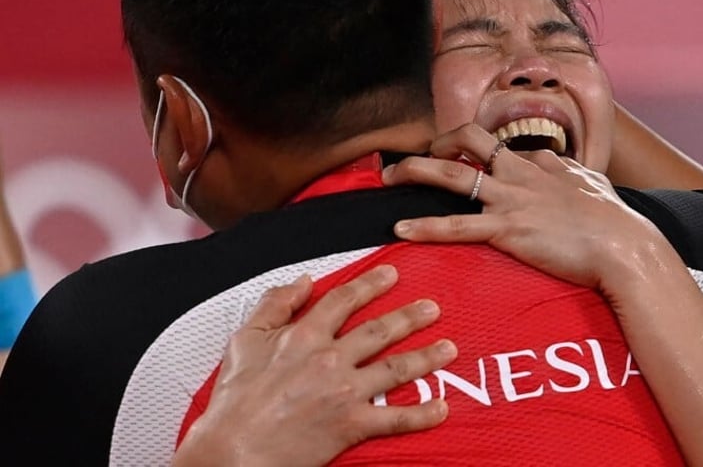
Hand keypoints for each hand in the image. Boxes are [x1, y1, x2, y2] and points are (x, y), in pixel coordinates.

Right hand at [173, 266, 457, 466]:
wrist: (233, 450)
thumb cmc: (235, 400)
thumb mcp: (244, 339)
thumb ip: (274, 303)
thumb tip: (304, 281)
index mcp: (305, 334)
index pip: (345, 300)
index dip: (371, 284)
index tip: (392, 274)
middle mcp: (330, 357)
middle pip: (379, 330)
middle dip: (410, 316)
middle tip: (433, 307)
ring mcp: (344, 391)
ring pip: (395, 368)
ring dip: (426, 356)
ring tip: (449, 348)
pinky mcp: (351, 424)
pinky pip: (394, 417)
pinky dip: (421, 414)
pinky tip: (442, 408)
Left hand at [381, 124, 668, 292]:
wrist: (626, 247)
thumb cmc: (616, 221)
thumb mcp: (592, 183)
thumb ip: (568, 170)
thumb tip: (554, 161)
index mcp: (541, 163)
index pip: (500, 145)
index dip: (473, 148)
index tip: (456, 156)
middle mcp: (521, 173)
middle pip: (468, 140)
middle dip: (437, 142)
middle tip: (417, 156)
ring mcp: (512, 199)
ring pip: (452, 175)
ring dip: (415, 172)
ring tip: (388, 177)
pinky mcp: (508, 230)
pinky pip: (456, 227)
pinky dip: (425, 227)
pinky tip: (400, 229)